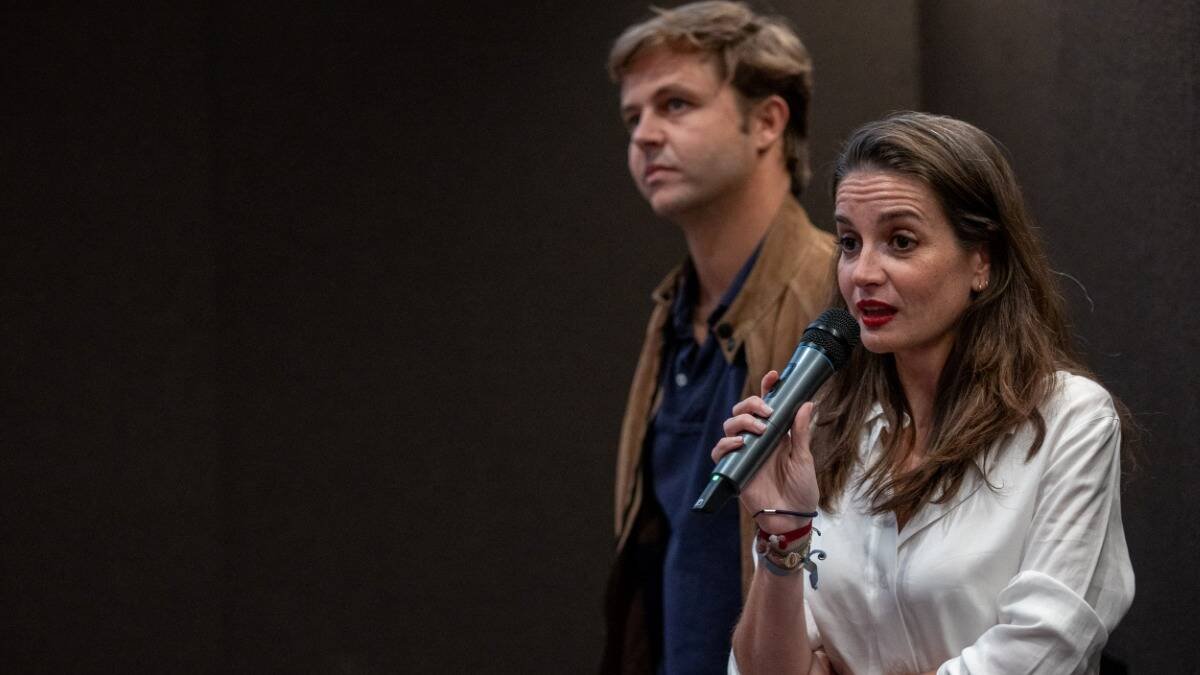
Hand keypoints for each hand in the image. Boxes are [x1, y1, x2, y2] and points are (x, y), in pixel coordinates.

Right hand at [711, 370, 819, 533]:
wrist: (792, 518)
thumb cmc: (801, 490)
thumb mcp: (804, 458)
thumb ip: (800, 432)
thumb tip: (806, 403)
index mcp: (775, 434)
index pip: (767, 405)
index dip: (767, 388)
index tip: (773, 376)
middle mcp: (757, 440)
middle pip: (742, 411)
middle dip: (750, 404)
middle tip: (766, 412)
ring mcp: (744, 453)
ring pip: (729, 426)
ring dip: (742, 422)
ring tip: (758, 430)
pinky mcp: (734, 469)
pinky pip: (720, 451)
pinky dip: (726, 444)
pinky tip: (740, 444)